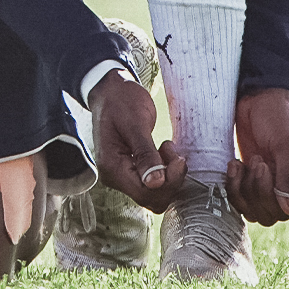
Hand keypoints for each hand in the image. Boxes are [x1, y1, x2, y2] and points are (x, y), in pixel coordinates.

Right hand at [88, 73, 186, 211]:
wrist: (110, 90)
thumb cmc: (121, 101)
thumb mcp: (135, 123)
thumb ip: (145, 154)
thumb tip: (155, 183)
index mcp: (111, 167)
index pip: (145, 192)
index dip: (167, 181)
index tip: (178, 158)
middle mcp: (114, 176)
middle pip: (151, 198)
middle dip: (170, 180)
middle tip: (174, 152)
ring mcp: (122, 175)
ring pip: (154, 193)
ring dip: (169, 175)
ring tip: (168, 148)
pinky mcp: (131, 170)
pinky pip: (153, 183)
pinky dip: (165, 171)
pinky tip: (164, 152)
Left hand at [226, 88, 288, 225]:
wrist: (260, 94)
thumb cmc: (279, 115)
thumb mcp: (286, 144)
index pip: (287, 210)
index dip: (268, 194)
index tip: (261, 163)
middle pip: (269, 213)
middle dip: (254, 190)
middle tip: (253, 160)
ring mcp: (270, 183)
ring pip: (253, 209)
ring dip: (241, 190)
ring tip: (239, 163)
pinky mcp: (250, 177)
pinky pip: (240, 197)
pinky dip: (232, 186)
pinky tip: (233, 164)